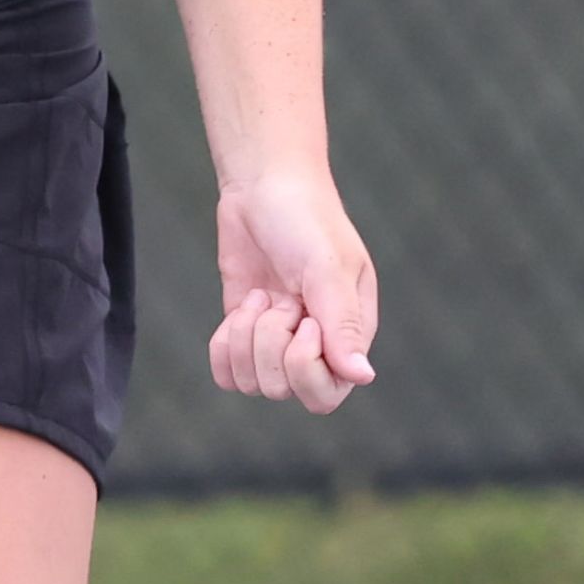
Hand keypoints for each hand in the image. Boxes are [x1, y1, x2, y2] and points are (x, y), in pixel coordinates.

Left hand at [208, 167, 378, 414]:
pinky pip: (227, 371)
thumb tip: (361, 377)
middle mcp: (315, 347)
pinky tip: (236, 311)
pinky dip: (222, 348)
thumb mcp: (328, 267)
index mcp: (348, 337)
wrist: (264, 187)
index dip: (304, 366)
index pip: (326, 395)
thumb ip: (344, 323)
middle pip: (283, 390)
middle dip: (267, 344)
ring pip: (251, 383)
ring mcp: (276, 340)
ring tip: (259, 298)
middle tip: (276, 301)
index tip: (303, 320)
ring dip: (243, 339)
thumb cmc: (307, 221)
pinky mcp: (243, 329)